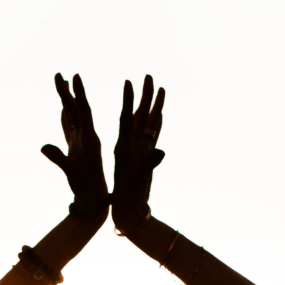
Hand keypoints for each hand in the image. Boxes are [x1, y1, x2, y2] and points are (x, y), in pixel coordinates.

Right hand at [40, 72, 108, 219]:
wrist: (94, 200)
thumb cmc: (87, 188)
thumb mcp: (73, 173)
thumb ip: (59, 159)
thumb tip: (43, 146)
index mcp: (90, 139)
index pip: (84, 111)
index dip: (79, 93)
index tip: (75, 76)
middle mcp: (86, 137)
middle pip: (76, 109)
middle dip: (68, 92)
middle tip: (59, 74)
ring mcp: (80, 142)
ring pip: (72, 116)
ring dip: (66, 100)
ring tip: (61, 83)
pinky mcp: (75, 148)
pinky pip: (69, 128)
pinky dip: (65, 116)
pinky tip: (63, 108)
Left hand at [111, 74, 164, 229]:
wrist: (128, 209)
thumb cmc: (128, 196)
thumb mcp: (136, 179)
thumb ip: (149, 164)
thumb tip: (161, 152)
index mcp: (123, 146)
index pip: (125, 117)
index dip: (127, 100)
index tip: (128, 82)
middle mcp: (132, 144)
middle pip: (139, 114)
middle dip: (144, 95)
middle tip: (148, 75)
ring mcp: (140, 149)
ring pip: (148, 122)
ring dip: (153, 105)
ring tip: (159, 87)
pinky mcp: (147, 156)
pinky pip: (152, 136)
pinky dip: (156, 123)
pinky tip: (158, 112)